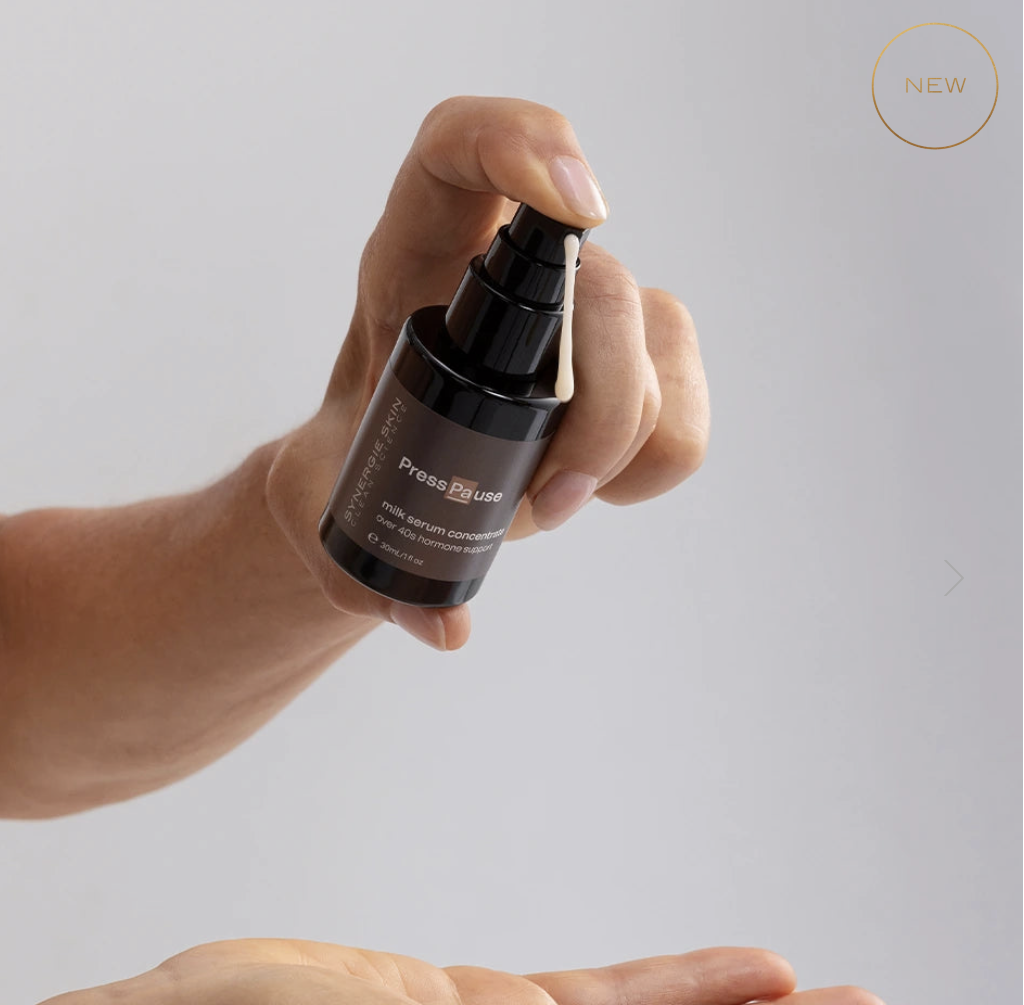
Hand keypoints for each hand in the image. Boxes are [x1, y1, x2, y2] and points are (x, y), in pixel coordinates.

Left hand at [266, 96, 708, 650]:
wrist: (385, 488)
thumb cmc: (351, 478)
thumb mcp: (328, 515)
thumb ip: (366, 571)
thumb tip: (445, 626)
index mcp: (411, 267)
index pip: (459, 149)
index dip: (521, 143)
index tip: (581, 208)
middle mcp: (505, 274)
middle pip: (599, 282)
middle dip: (596, 405)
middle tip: (550, 499)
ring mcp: (579, 315)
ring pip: (660, 334)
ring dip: (625, 439)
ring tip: (556, 499)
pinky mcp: (632, 365)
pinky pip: (688, 402)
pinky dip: (661, 458)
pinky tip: (602, 485)